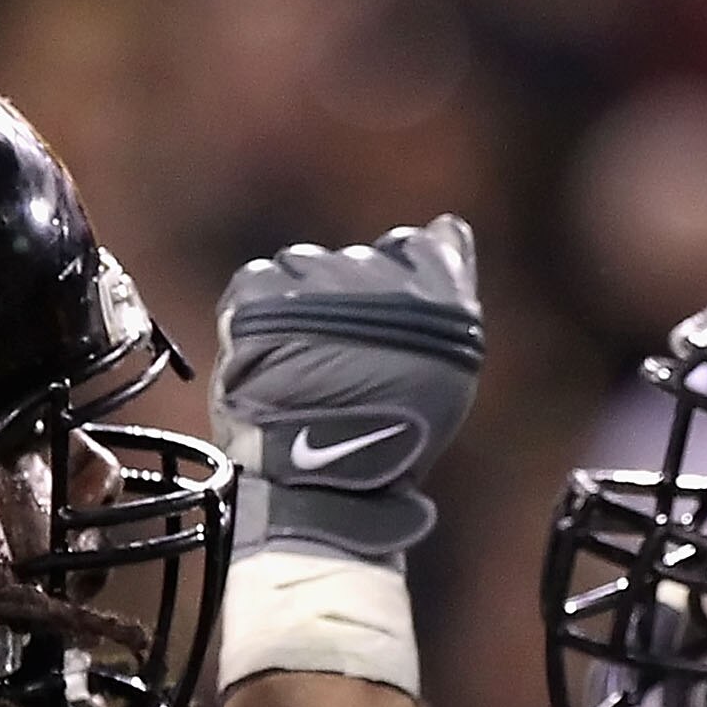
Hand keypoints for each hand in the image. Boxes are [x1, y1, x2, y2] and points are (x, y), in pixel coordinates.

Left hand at [212, 215, 482, 561]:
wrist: (323, 482)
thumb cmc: (395, 437)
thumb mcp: (448, 367)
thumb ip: (446, 285)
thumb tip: (448, 225)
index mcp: (438, 287)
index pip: (418, 247)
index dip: (400, 285)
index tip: (387, 330)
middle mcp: (378, 269)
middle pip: (356, 262)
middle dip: (345, 302)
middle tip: (340, 364)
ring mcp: (316, 278)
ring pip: (304, 268)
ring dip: (300, 305)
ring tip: (300, 366)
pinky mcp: (263, 292)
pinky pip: (259, 282)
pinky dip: (258, 314)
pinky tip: (267, 356)